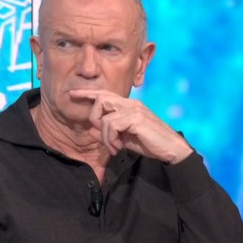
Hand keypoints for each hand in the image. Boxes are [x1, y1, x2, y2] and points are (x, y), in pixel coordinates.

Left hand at [68, 89, 192, 163]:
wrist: (171, 149)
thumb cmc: (148, 143)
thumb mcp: (123, 139)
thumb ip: (108, 134)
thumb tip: (91, 131)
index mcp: (127, 105)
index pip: (103, 94)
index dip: (86, 93)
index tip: (71, 94)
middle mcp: (130, 103)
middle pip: (100, 99)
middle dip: (93, 117)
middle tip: (99, 134)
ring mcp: (134, 109)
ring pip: (105, 117)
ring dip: (105, 137)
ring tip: (114, 147)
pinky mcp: (136, 117)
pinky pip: (112, 125)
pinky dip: (111, 139)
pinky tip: (119, 147)